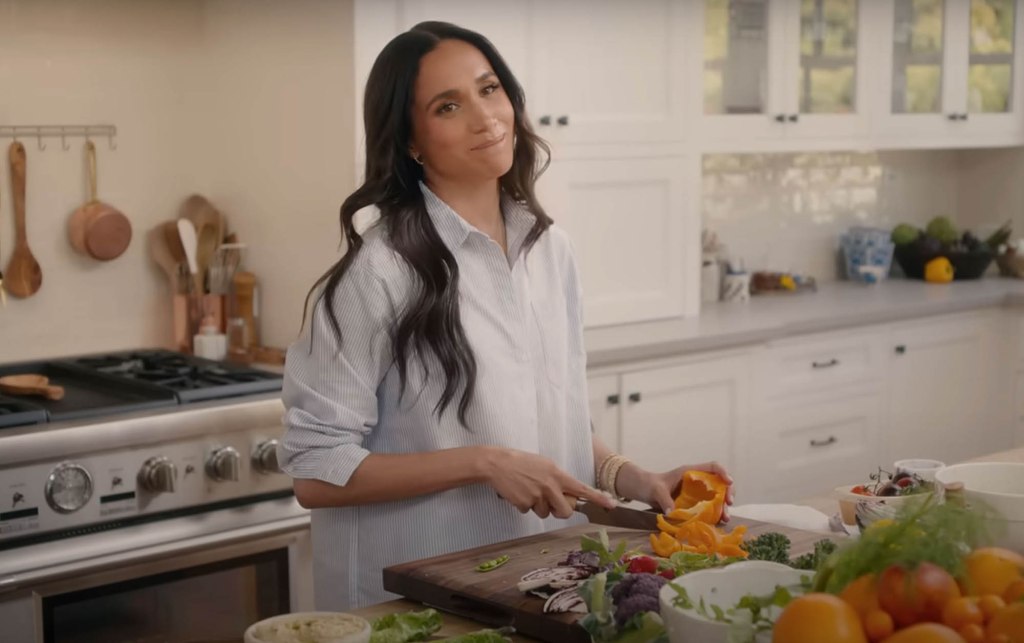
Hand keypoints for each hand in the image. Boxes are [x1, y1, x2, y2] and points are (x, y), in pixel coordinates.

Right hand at [484, 447, 614, 518]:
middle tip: (549, 502)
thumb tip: (568, 495)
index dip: (597, 498)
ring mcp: (537, 496)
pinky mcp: (524, 503)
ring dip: (538, 506)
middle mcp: (550, 485)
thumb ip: (558, 480)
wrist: (497, 463)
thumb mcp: (545, 465)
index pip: (581, 488)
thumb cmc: (522, 462)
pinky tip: (518, 491)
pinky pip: (529, 511)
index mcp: (557, 474)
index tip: (611, 504)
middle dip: (559, 511)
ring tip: (528, 489)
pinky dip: (524, 505)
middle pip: (565, 511)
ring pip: (544, 513)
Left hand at [615, 460, 734, 521]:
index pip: (712, 467)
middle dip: (728, 492)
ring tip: (725, 518)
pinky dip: (716, 515)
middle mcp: (698, 481)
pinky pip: (710, 509)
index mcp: (690, 472)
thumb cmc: (650, 485)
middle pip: (720, 483)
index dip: (723, 472)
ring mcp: (698, 493)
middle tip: (729, 503)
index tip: (728, 482)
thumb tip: (671, 513)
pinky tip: (718, 523)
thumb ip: (664, 499)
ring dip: (724, 507)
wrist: (644, 490)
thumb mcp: (656, 490)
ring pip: (718, 497)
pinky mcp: (695, 504)